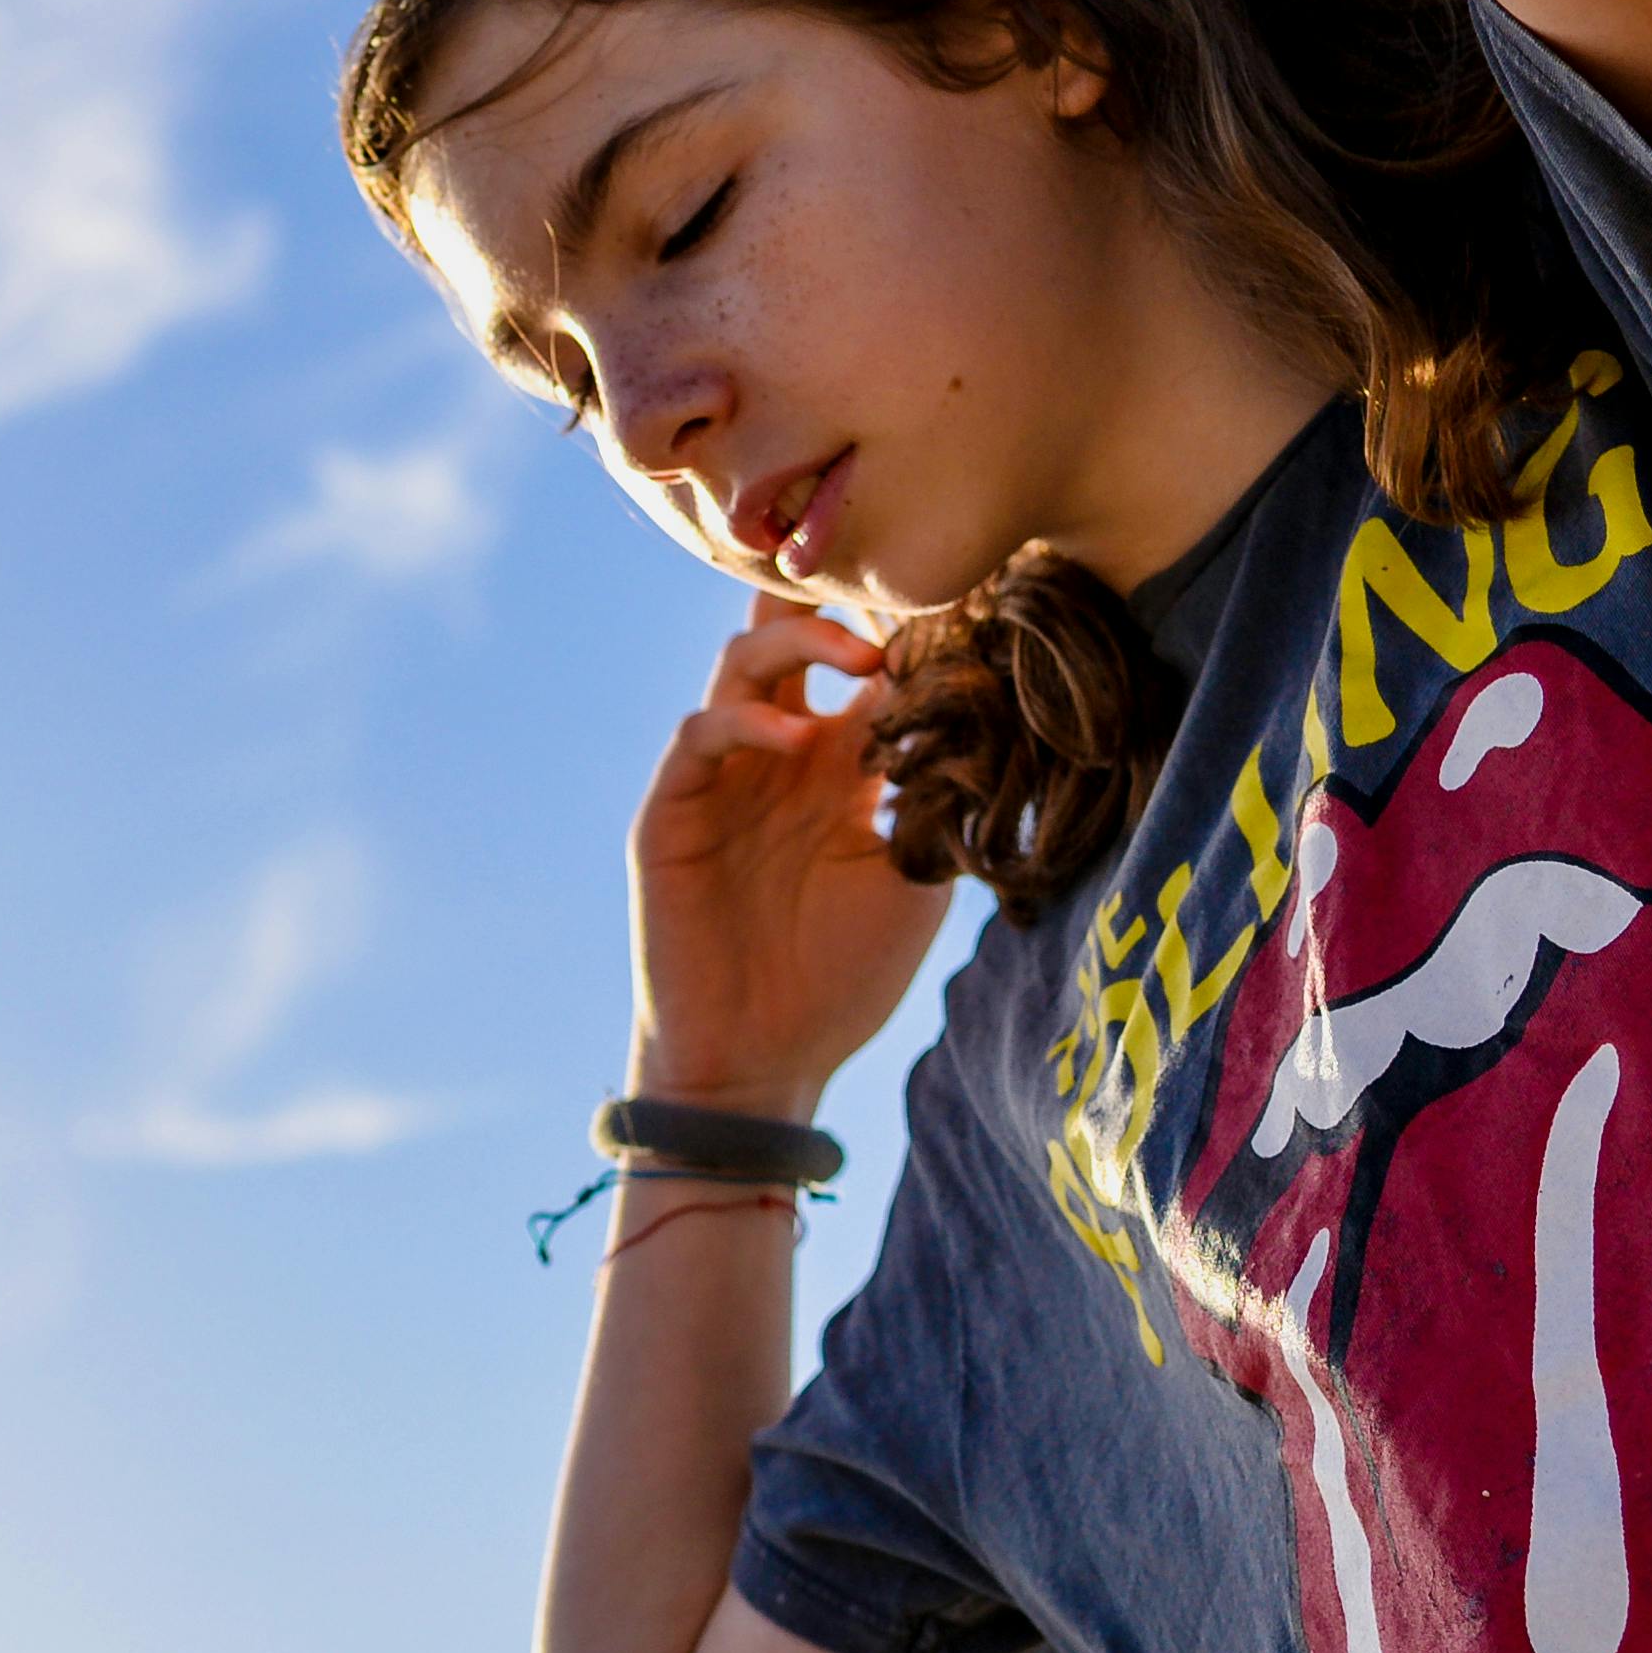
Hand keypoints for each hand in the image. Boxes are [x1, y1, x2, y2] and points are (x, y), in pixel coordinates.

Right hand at [626, 601, 957, 1113]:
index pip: (864, 669)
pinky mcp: (673, 807)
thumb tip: (978, 725)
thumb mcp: (912, 884)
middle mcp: (780, 754)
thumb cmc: (842, 978)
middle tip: (894, 592)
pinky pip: (700, 732)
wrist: (762, 1060)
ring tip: (861, 655)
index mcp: (840, 768)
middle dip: (835, 599)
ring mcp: (723, 775)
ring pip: (743, 662)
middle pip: (793, 636)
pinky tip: (794, 734)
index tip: (960, 604)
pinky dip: (745, 718)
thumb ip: (931, 805)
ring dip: (799, 641)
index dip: (903, 631)